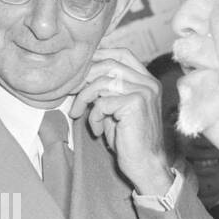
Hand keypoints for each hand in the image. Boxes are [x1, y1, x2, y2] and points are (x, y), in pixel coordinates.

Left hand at [70, 46, 173, 196]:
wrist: (144, 164)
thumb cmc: (127, 139)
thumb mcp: (114, 108)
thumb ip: (105, 89)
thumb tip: (81, 73)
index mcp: (146, 80)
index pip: (121, 53)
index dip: (99, 56)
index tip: (80, 69)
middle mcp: (148, 82)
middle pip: (109, 64)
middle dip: (84, 78)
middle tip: (71, 92)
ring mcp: (144, 91)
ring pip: (102, 82)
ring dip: (84, 99)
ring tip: (79, 114)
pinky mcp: (136, 104)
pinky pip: (103, 102)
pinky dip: (94, 117)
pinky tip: (97, 130)